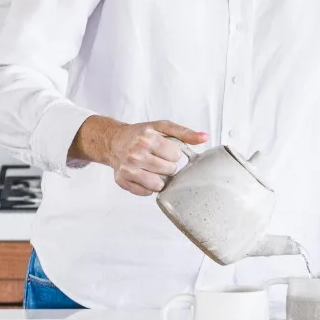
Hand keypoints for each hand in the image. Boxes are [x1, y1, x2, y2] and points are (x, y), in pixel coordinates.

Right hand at [72, 115, 207, 197]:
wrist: (114, 141)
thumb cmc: (140, 134)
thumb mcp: (162, 127)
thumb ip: (184, 133)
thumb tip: (204, 137)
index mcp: (148, 139)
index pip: (175, 157)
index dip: (173, 154)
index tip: (165, 150)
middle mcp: (136, 154)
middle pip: (168, 171)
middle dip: (167, 167)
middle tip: (158, 159)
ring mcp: (128, 169)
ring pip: (158, 185)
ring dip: (159, 179)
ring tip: (153, 169)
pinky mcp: (122, 181)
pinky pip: (145, 192)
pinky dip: (148, 186)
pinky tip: (144, 175)